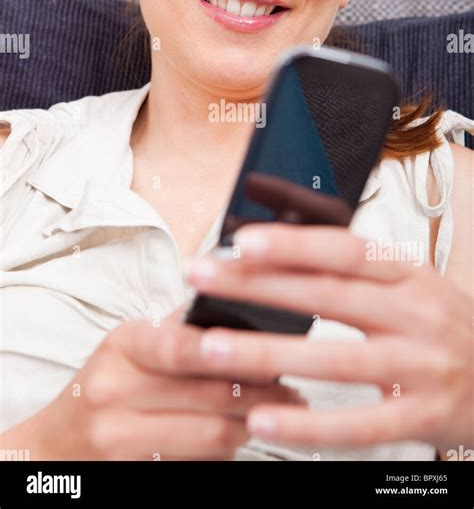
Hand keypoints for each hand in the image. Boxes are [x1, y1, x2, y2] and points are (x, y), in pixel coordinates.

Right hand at [2, 305, 300, 460]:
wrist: (54, 448)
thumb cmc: (102, 388)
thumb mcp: (127, 348)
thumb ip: (176, 329)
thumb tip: (238, 303)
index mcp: (122, 346)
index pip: (181, 346)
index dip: (230, 350)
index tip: (271, 349)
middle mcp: (115, 391)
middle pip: (209, 396)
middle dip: (261, 394)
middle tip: (292, 390)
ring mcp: (120, 438)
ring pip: (212, 436)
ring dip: (251, 425)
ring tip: (277, 413)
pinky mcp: (133, 474)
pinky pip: (198, 465)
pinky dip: (226, 452)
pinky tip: (240, 437)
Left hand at [186, 224, 472, 453]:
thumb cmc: (445, 326)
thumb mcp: (410, 284)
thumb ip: (355, 271)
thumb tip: (281, 254)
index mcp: (407, 274)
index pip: (343, 249)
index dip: (292, 243)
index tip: (240, 241)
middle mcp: (414, 313)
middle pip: (327, 295)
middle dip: (257, 285)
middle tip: (203, 278)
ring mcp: (419, 365)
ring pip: (333, 359)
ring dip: (267, 353)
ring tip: (213, 348)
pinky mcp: (422, 416)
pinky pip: (357, 423)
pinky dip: (306, 423)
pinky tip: (263, 417)